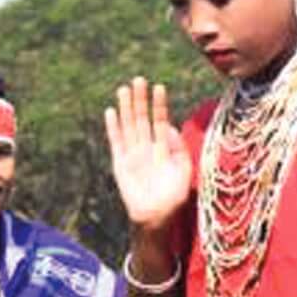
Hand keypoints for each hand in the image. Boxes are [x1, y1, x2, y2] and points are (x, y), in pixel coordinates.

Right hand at [104, 78, 194, 231]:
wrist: (156, 217)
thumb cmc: (174, 197)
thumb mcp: (184, 171)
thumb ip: (178, 148)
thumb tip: (167, 127)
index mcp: (164, 148)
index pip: (160, 120)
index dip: (160, 104)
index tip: (159, 86)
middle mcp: (147, 147)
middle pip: (142, 118)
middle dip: (140, 99)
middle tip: (138, 79)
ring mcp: (133, 154)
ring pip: (129, 125)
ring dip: (126, 108)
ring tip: (123, 89)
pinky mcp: (120, 163)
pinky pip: (116, 141)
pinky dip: (113, 127)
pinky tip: (111, 112)